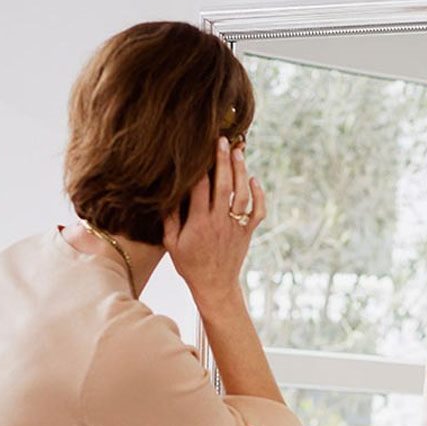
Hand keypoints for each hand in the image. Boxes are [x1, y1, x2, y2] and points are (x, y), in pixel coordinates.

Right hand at [163, 136, 266, 309]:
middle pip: (223, 186)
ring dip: (241, 172)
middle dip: (223, 161)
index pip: (200, 189)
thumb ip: (170, 218)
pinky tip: (254, 179)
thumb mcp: (171, 243)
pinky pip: (258, 211)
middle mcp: (219, 222)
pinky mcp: (248, 231)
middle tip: (222, 140)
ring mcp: (236, 226)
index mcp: (198, 223)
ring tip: (239, 152)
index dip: (200, 168)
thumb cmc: (189, 263)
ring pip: (242, 195)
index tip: (198, 149)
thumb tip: (167, 193)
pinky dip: (259, 195)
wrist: (215, 285)